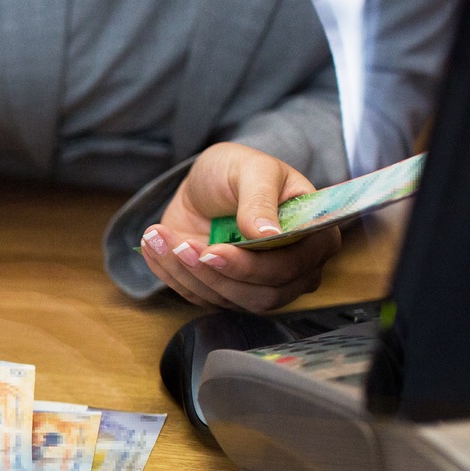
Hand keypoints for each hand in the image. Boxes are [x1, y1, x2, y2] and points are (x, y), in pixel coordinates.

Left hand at [140, 142, 342, 311]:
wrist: (206, 183)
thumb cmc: (239, 170)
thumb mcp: (252, 170)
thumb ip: (260, 199)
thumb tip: (267, 233)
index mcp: (315, 237)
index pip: (291, 267)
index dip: (250, 265)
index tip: (211, 250)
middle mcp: (295, 270)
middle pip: (262, 295)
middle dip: (215, 274)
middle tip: (181, 245)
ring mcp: (260, 285)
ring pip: (228, 300)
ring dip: (188, 274)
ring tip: (159, 238)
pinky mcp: (226, 291)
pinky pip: (200, 298)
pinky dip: (172, 276)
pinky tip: (154, 247)